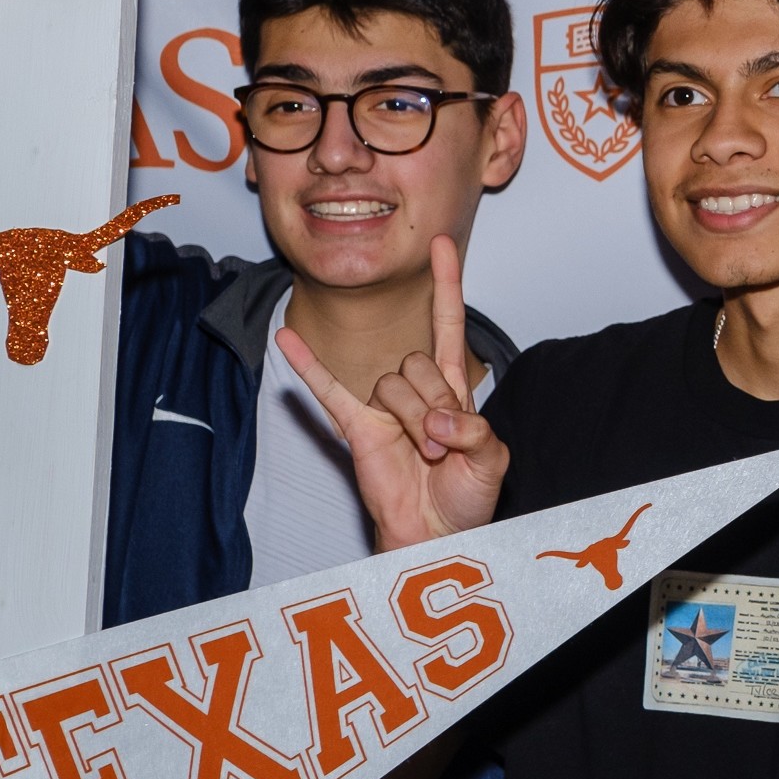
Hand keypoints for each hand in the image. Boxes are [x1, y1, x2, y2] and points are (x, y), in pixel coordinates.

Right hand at [278, 236, 507, 547]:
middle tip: (445, 446)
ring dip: (413, 421)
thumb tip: (436, 421)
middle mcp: (418, 390)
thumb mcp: (492, 459)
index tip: (442, 246)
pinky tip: (286, 340)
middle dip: (437, 406)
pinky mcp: (357, 428)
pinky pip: (329, 390)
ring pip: (393, 384)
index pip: (448, 323)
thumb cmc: (466, 496)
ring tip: (425, 456)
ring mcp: (384, 407)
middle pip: (420, 363)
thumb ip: (474, 431)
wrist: (438, 532)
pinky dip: (308, 365)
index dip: (447, 285)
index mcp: (454, 389)